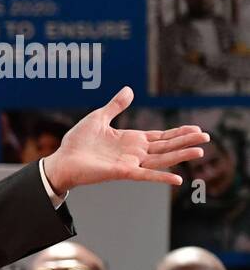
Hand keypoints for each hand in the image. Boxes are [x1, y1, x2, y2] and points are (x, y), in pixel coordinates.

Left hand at [42, 87, 207, 192]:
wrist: (61, 159)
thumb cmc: (77, 142)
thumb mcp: (98, 118)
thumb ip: (115, 106)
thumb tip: (129, 90)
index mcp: (130, 140)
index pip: (160, 136)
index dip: (178, 133)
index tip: (196, 128)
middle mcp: (134, 152)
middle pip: (166, 146)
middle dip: (186, 141)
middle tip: (207, 137)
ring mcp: (129, 163)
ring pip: (161, 159)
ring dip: (180, 155)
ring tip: (199, 151)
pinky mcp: (121, 172)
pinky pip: (145, 175)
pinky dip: (161, 177)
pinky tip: (177, 179)